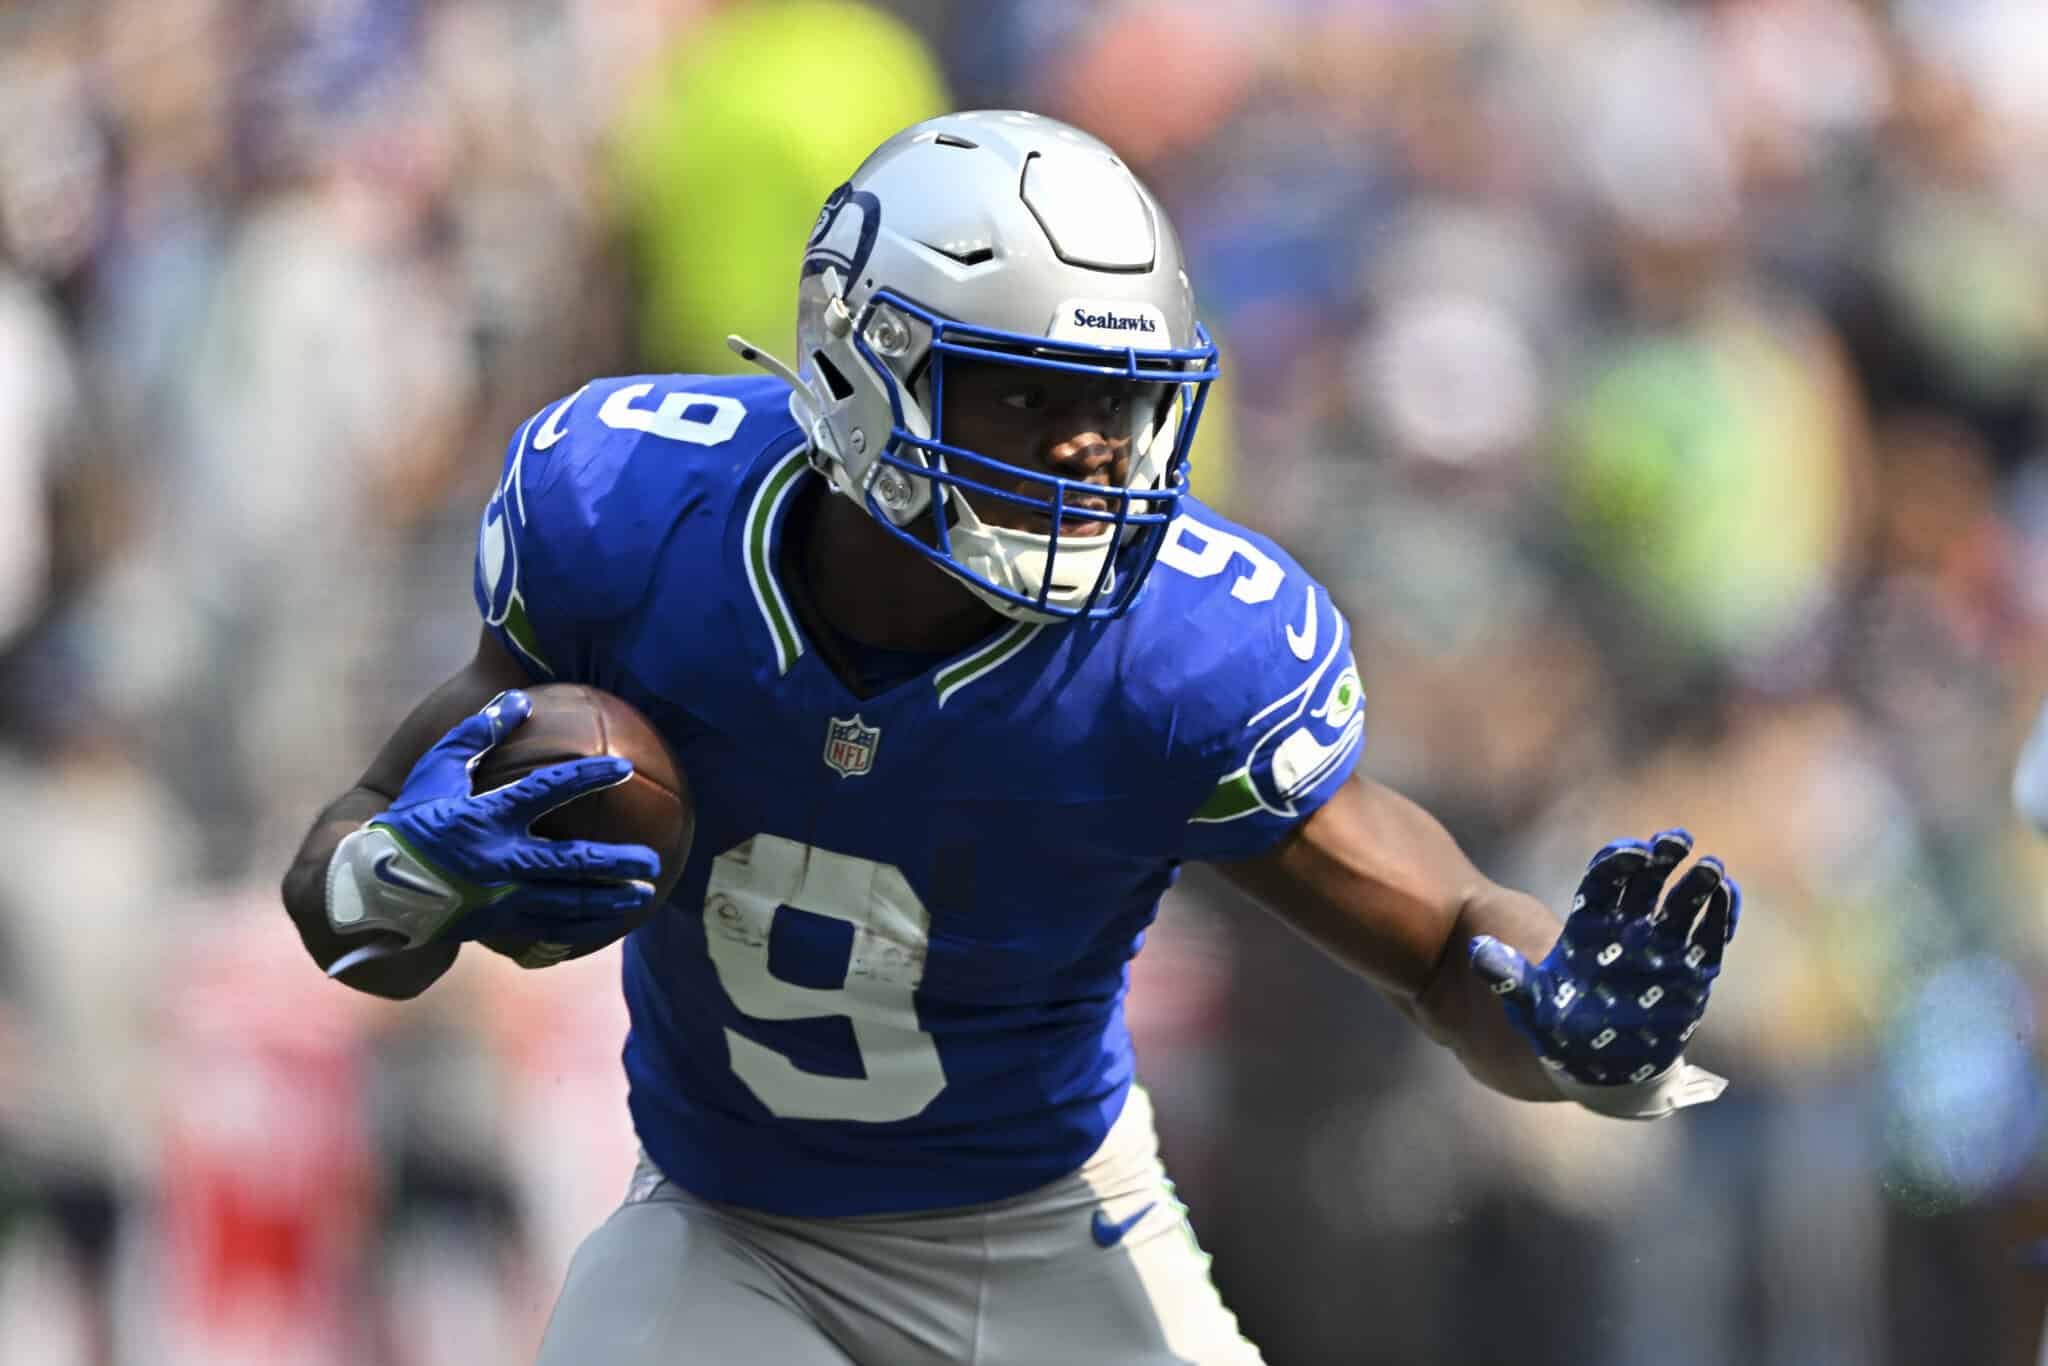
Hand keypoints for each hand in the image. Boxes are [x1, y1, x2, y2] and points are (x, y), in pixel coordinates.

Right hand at [327, 690, 659, 949]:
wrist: (374, 888)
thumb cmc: (410, 821)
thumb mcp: (436, 770)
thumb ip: (478, 733)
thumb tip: (518, 698)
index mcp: (485, 818)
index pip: (545, 791)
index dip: (586, 777)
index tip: (622, 767)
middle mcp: (497, 861)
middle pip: (569, 862)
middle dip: (615, 863)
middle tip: (651, 862)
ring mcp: (498, 898)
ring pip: (566, 904)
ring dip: (609, 900)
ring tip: (645, 897)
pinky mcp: (497, 925)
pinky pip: (549, 928)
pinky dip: (582, 926)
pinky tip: (608, 922)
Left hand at [1469, 828, 1738, 1103]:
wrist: (1598, 1069)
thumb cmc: (1561, 1033)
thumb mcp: (1531, 1006)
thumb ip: (1509, 977)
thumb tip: (1478, 951)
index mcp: (1589, 928)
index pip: (1604, 883)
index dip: (1618, 863)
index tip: (1633, 852)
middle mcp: (1627, 931)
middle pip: (1646, 883)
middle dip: (1662, 860)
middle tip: (1677, 840)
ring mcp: (1661, 950)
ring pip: (1681, 906)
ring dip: (1696, 885)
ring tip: (1710, 867)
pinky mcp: (1690, 975)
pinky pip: (1707, 940)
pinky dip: (1719, 918)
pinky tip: (1728, 896)